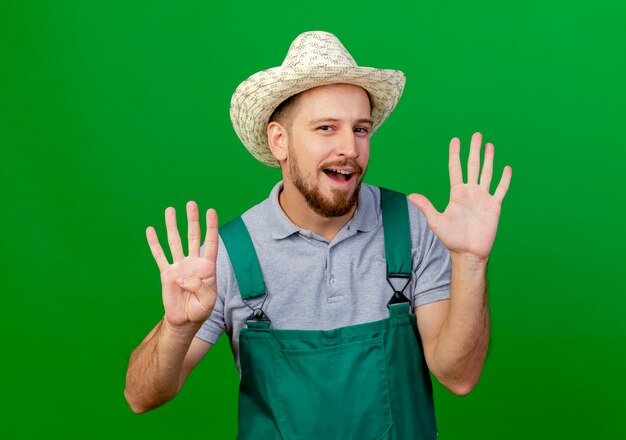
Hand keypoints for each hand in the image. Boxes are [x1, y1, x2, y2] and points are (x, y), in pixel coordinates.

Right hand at [146, 202, 218, 326]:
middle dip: (192, 220)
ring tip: (170, 210)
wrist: (185, 320)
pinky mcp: (166, 273)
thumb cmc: (200, 309)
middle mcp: (193, 263)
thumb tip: (182, 277)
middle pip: (192, 236)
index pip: (210, 243)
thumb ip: (199, 287)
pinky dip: (154, 243)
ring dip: (172, 226)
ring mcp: (179, 266)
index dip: (211, 227)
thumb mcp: (207, 300)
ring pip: (174, 242)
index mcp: (207, 267)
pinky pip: (159, 256)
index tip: (211, 211)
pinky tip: (151, 230)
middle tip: (191, 203)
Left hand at [408, 132, 511, 261]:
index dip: (455, 154)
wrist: (469, 253)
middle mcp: (470, 192)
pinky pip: (500, 190)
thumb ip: (426, 206)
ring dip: (488, 159)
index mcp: (457, 193)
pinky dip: (504, 179)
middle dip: (474, 150)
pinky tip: (506, 168)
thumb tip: (410, 195)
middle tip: (476, 135)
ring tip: (489, 145)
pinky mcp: (494, 206)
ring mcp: (483, 198)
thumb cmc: (451, 238)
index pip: (456, 169)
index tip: (456, 140)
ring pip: (487, 174)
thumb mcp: (436, 221)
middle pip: (473, 166)